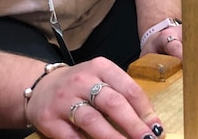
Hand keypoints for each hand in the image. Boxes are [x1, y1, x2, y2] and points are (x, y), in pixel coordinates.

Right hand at [27, 57, 162, 138]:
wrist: (40, 87)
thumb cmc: (80, 86)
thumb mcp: (101, 79)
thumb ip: (121, 95)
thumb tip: (149, 123)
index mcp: (100, 67)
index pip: (128, 88)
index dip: (145, 110)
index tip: (156, 128)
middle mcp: (82, 80)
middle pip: (113, 103)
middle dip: (134, 125)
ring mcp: (64, 99)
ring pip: (93, 121)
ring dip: (114, 138)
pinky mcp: (49, 119)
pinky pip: (72, 137)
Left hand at [140, 21, 197, 67]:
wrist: (160, 28)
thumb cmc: (155, 46)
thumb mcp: (147, 55)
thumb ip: (150, 64)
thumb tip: (152, 77)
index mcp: (165, 39)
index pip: (174, 47)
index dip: (182, 54)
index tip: (190, 62)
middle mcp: (180, 32)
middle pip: (197, 43)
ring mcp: (192, 29)